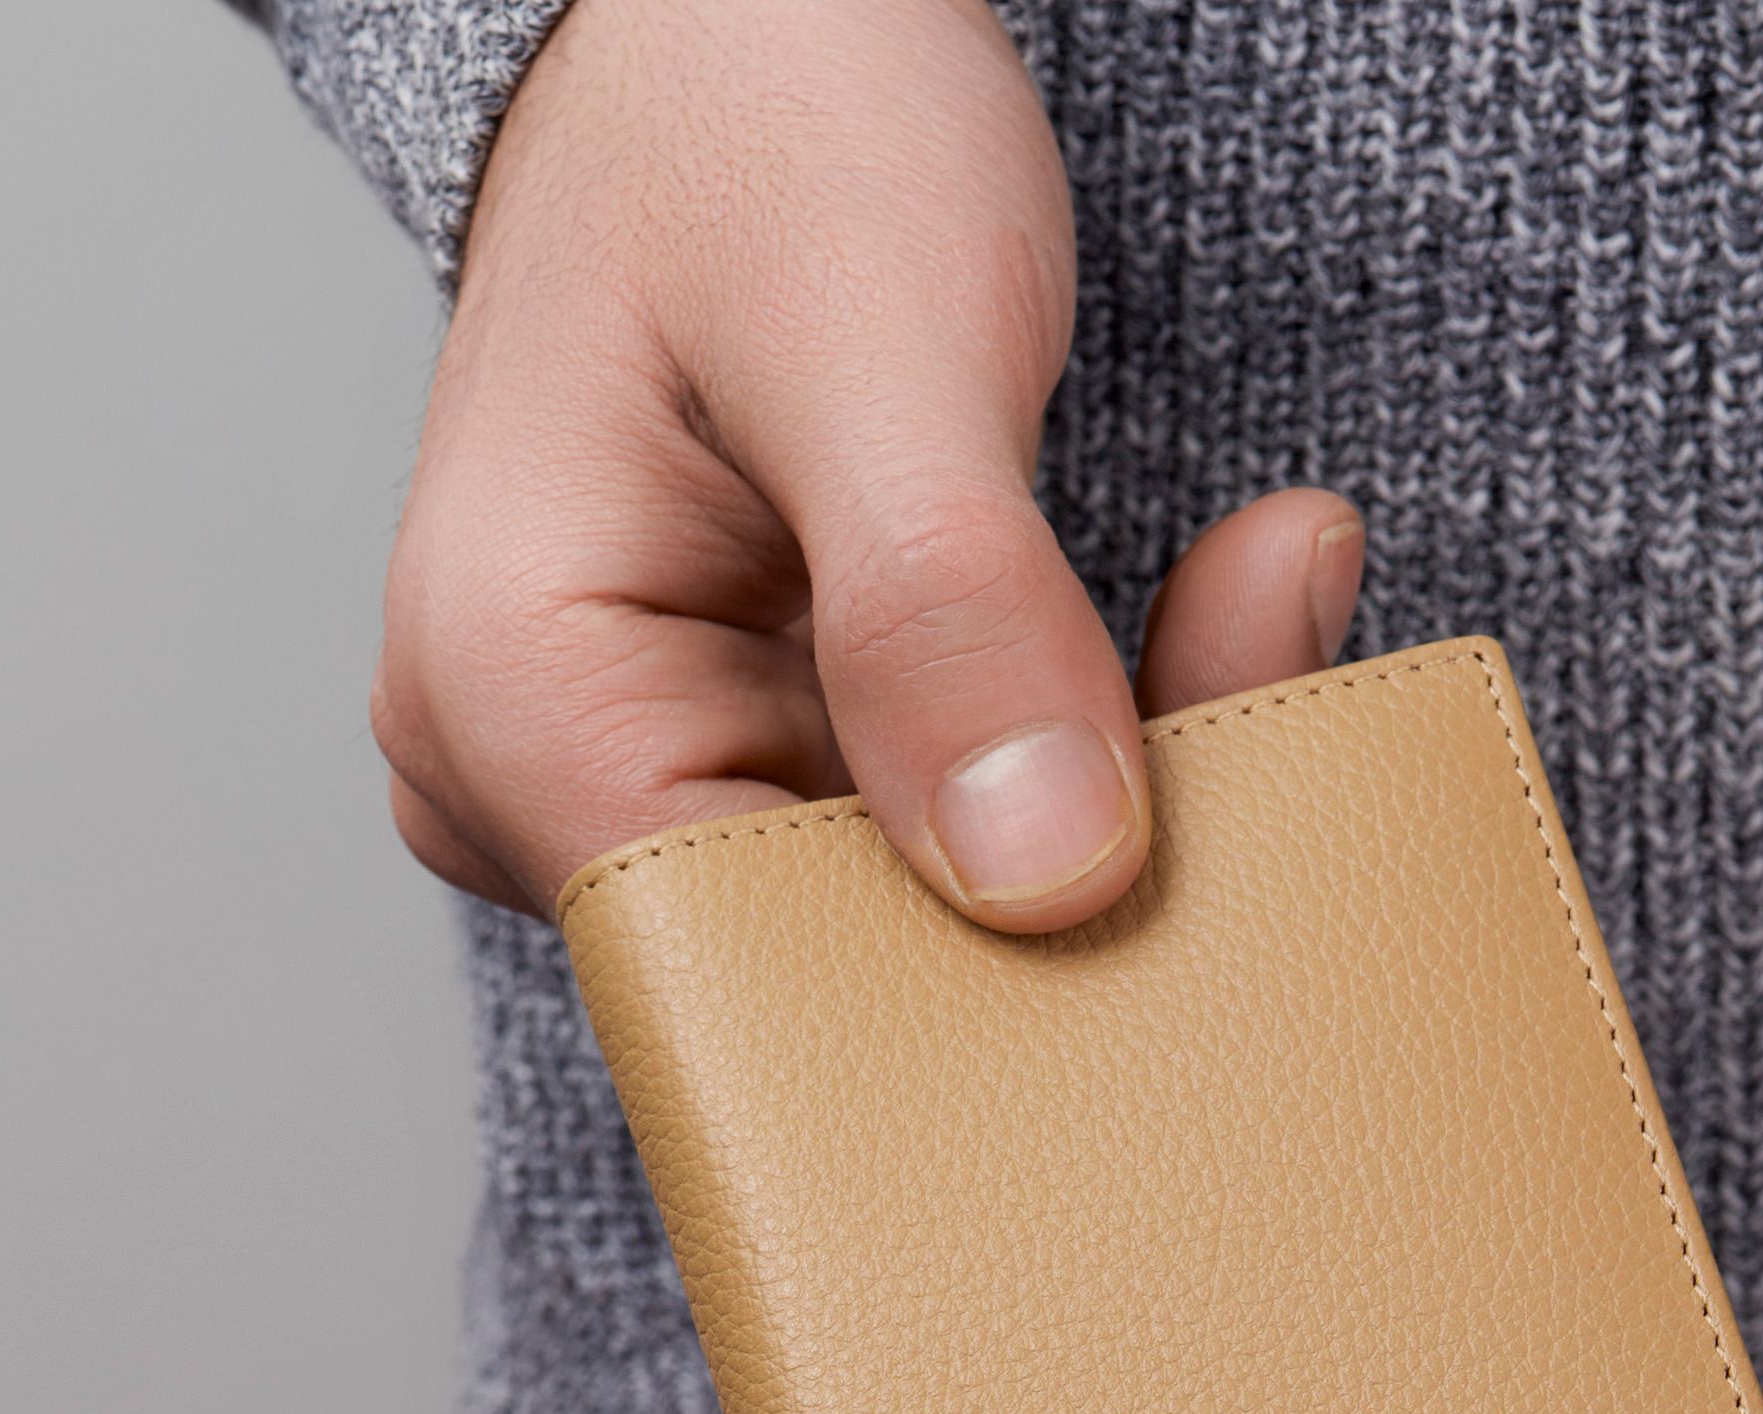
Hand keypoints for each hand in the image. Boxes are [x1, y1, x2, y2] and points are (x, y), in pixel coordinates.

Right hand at [371, 0, 1363, 930]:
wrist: (755, 29)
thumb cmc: (760, 106)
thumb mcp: (877, 328)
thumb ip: (948, 606)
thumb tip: (1043, 870)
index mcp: (510, 699)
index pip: (752, 971)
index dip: (972, 963)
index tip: (1168, 858)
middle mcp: (549, 777)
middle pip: (849, 954)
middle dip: (1071, 866)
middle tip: (1252, 680)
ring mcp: (657, 771)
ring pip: (919, 905)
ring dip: (1106, 803)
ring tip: (1231, 628)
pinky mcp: (760, 750)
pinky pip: (946, 834)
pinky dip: (1084, 762)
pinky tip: (1176, 652)